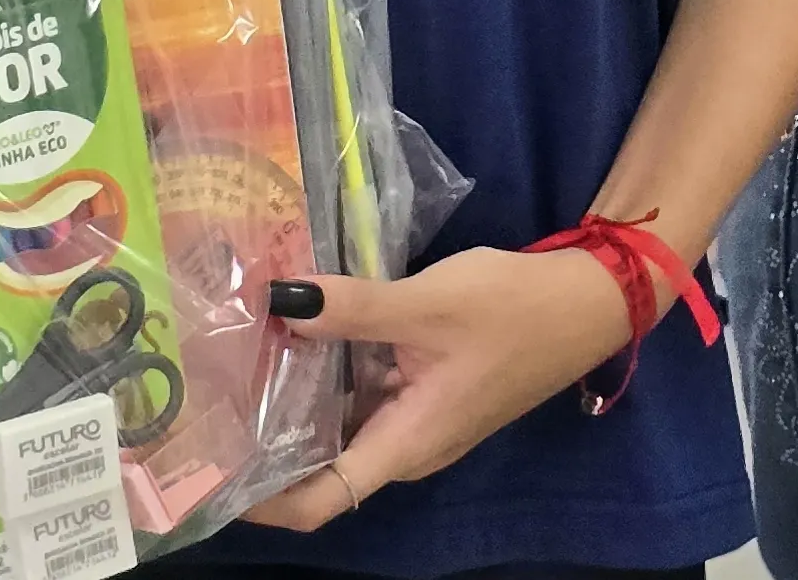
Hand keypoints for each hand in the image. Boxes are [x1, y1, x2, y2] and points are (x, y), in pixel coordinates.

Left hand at [242, 249, 637, 528]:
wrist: (590, 298)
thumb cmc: (514, 310)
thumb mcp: (427, 303)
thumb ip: (352, 307)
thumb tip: (280, 302)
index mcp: (406, 443)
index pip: (320, 501)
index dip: (263, 500)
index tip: (209, 471)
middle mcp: (407, 443)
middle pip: (322, 463)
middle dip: (265, 437)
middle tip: (208, 395)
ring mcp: (418, 415)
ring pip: (342, 422)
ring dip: (296, 397)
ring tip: (239, 356)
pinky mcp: (427, 386)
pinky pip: (365, 391)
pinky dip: (330, 370)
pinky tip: (300, 328)